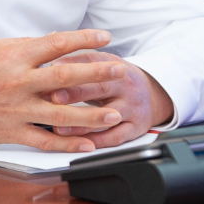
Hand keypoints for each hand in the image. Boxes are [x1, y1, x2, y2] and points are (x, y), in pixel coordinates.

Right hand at [0, 29, 127, 151]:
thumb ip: (20, 49)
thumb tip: (48, 46)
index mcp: (13, 56)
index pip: (57, 44)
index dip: (84, 39)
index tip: (105, 37)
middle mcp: (18, 81)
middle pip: (67, 76)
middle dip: (98, 73)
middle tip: (121, 71)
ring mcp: (16, 108)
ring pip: (63, 113)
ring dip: (92, 113)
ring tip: (114, 113)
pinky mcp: (10, 131)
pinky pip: (45, 139)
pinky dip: (68, 143)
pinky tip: (87, 144)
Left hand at [43, 51, 173, 148]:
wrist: (153, 94)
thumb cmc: (118, 78)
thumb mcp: (103, 62)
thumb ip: (77, 59)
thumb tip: (50, 59)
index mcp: (115, 65)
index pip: (92, 62)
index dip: (71, 67)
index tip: (50, 71)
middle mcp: (125, 85)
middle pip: (99, 88)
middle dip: (75, 93)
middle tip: (53, 97)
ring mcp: (132, 107)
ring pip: (106, 117)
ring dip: (81, 124)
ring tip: (59, 127)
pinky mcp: (135, 127)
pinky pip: (115, 137)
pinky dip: (96, 141)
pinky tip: (80, 144)